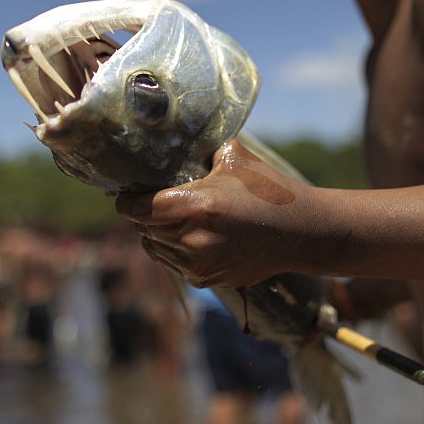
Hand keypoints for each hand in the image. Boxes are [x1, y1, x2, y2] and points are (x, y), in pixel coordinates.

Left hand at [115, 139, 313, 286]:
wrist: (299, 232)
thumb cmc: (268, 190)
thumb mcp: (234, 158)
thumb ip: (199, 154)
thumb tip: (173, 144)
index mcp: (196, 205)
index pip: (137, 208)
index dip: (126, 201)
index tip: (124, 194)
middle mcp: (192, 238)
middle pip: (144, 227)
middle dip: (143, 215)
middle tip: (150, 201)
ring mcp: (198, 263)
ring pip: (154, 248)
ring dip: (155, 234)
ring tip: (168, 219)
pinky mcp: (205, 279)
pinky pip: (172, 264)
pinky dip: (172, 250)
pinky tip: (187, 236)